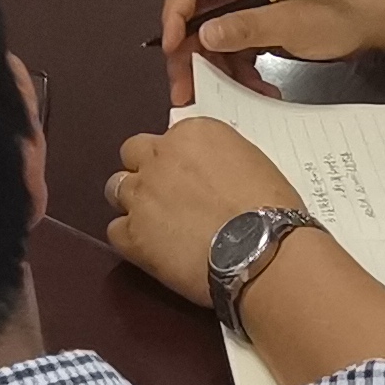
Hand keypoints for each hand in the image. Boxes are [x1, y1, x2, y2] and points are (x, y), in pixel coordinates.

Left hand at [103, 118, 304, 307]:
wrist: (262, 251)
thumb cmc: (270, 212)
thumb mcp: (251, 164)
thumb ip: (218, 160)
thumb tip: (209, 174)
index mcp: (193, 133)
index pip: (168, 137)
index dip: (176, 160)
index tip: (187, 177)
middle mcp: (160, 156)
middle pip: (133, 153)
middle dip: (145, 171)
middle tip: (165, 195)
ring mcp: (142, 194)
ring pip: (116, 188)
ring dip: (132, 202)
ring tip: (156, 224)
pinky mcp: (132, 233)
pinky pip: (114, 230)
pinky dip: (129, 239)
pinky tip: (151, 249)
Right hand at [157, 0, 384, 105]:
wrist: (381, 15)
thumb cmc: (340, 12)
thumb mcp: (290, 23)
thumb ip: (244, 28)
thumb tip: (201, 37)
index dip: (173, 16)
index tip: (172, 53)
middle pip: (197, 12)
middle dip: (189, 52)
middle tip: (185, 90)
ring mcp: (254, 0)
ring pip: (216, 34)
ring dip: (218, 67)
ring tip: (229, 97)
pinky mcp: (265, 20)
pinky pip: (238, 44)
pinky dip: (240, 68)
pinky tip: (256, 90)